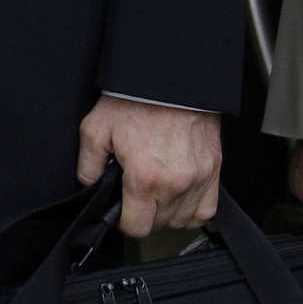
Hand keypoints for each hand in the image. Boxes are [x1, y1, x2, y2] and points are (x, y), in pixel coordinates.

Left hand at [77, 95, 220, 235]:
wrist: (169, 76)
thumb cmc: (136, 98)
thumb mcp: (96, 128)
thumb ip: (88, 166)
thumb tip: (90, 187)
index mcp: (145, 177)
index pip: (136, 227)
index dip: (123, 221)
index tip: (121, 209)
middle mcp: (175, 182)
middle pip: (159, 224)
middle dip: (144, 213)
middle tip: (135, 192)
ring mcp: (198, 177)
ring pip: (182, 220)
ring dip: (167, 212)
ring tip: (156, 191)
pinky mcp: (214, 168)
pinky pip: (207, 210)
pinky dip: (192, 209)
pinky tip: (179, 197)